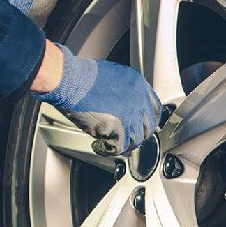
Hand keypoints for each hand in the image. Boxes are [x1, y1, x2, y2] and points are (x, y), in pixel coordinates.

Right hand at [34, 43, 161, 154]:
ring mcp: (130, 115)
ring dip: (123, 144)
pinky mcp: (119, 128)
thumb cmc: (84, 77)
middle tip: (125, 138)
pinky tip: (100, 147)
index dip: (147, 121)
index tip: (141, 126)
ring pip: (136, 140)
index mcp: (139, 85)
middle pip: (147, 127)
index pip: (154, 109)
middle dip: (136, 135)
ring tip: (110, 143)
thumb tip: (126, 106)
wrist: (71, 81)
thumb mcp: (114, 76)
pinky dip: (109, 150)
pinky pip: (120, 147)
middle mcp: (139, 100)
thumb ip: (125, 91)